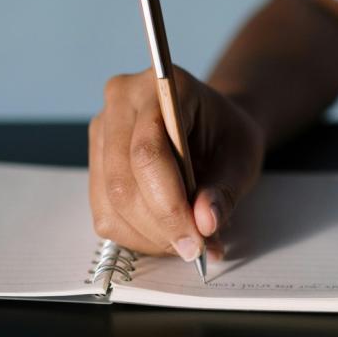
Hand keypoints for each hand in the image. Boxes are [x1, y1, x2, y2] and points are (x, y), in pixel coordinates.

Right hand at [89, 66, 264, 260]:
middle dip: (159, 226)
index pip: (148, 152)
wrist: (212, 123)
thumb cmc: (227, 135)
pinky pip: (105, 212)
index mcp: (160, 86)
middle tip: (194, 249)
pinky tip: (165, 233)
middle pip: (122, 181)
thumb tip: (205, 223)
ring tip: (184, 241)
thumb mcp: (242, 158)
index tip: (196, 239)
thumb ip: (225, 190)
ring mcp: (101, 129)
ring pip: (110, 201)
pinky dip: (136, 234)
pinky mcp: (95, 159)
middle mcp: (120, 101)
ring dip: (148, 235)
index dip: (169, 205)